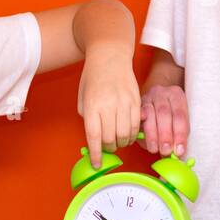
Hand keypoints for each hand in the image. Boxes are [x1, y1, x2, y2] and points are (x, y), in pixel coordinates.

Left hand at [77, 47, 140, 167]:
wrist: (110, 55)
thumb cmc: (93, 76)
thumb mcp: (82, 97)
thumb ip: (87, 117)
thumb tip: (95, 137)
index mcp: (92, 105)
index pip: (94, 136)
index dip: (96, 154)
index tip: (96, 164)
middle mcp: (109, 105)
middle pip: (111, 138)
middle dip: (108, 149)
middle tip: (107, 148)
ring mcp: (124, 102)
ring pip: (126, 134)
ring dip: (122, 143)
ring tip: (118, 141)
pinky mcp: (136, 100)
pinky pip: (137, 124)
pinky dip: (133, 133)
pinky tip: (128, 132)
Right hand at [140, 83, 187, 157]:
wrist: (155, 99)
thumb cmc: (169, 114)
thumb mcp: (177, 121)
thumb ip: (177, 135)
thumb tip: (176, 155)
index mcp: (177, 95)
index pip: (180, 115)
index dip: (180, 134)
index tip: (179, 150)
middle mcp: (162, 93)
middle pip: (164, 113)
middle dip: (165, 135)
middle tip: (166, 151)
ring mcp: (147, 97)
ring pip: (149, 114)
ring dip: (152, 134)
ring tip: (154, 149)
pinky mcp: (136, 104)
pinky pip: (136, 115)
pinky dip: (139, 125)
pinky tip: (140, 135)